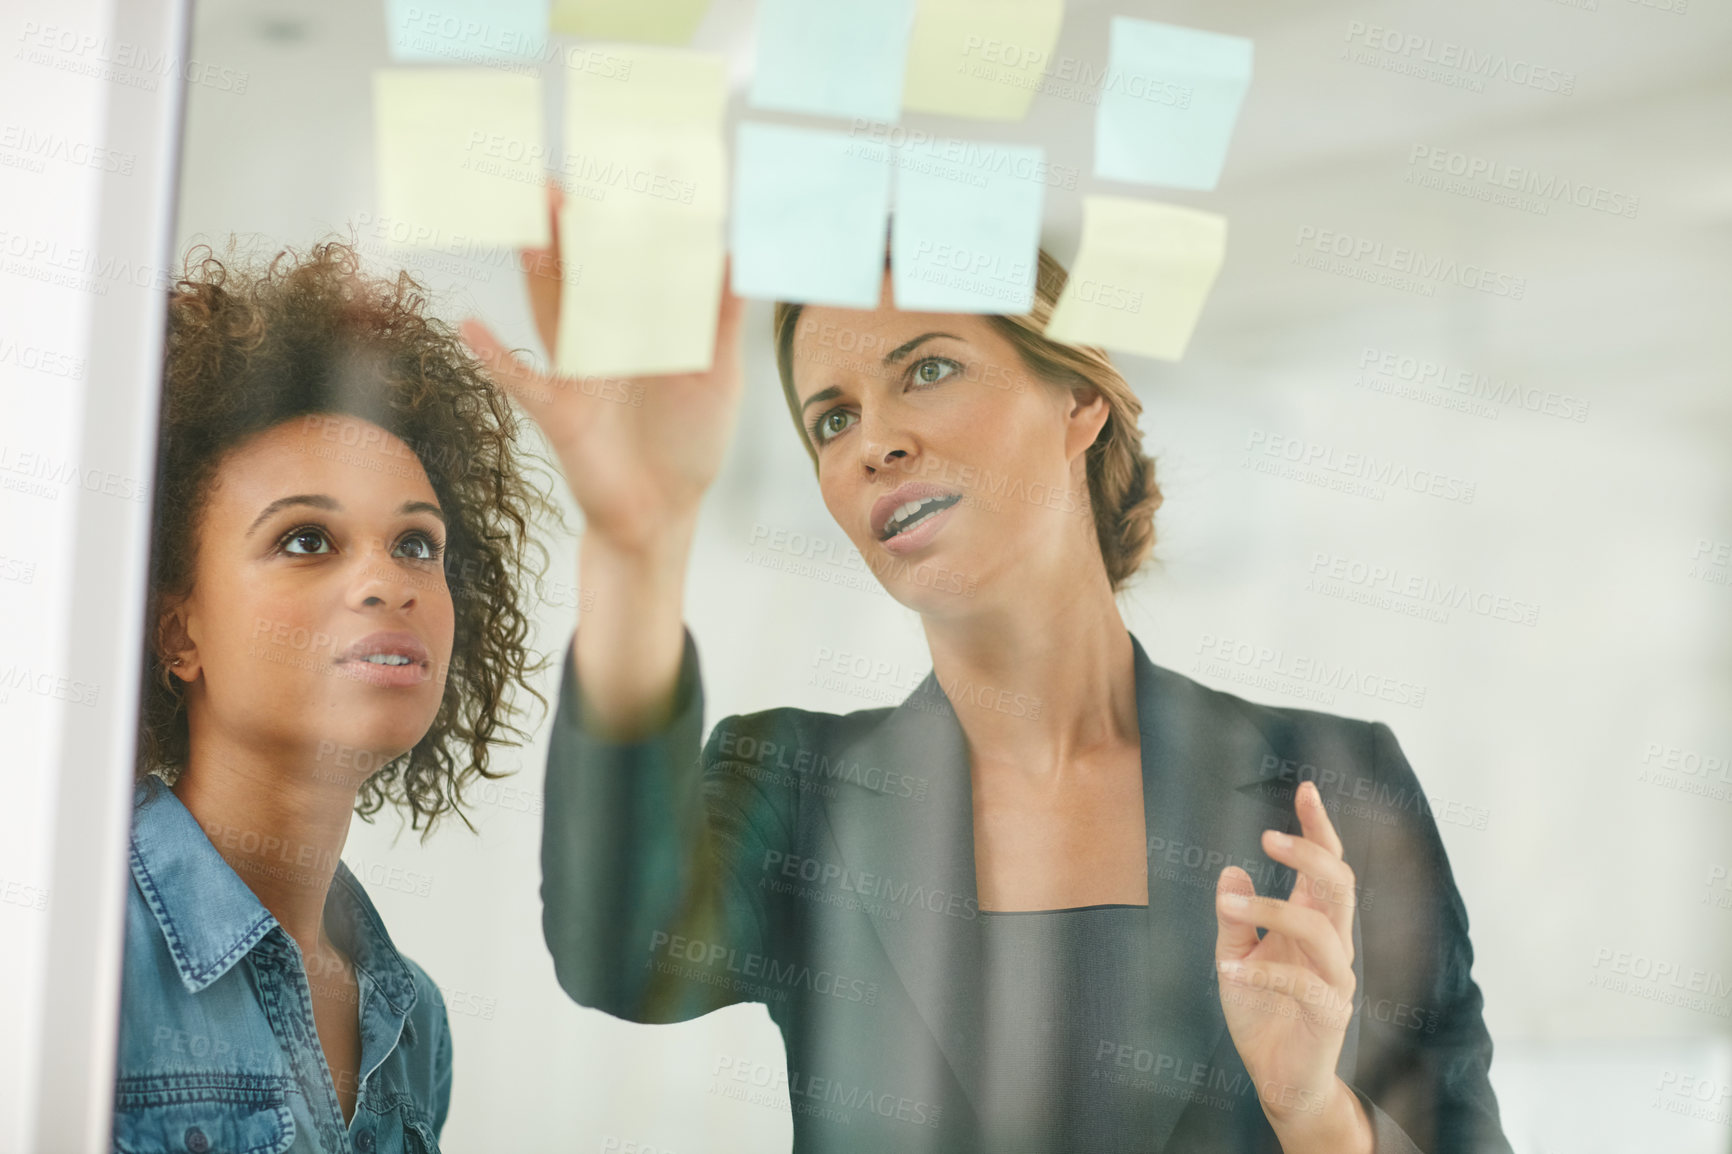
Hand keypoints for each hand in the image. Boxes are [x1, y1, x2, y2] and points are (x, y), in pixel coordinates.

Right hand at [459, 181, 745, 555]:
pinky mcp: (557, 410)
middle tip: (556, 183)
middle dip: (569, 231)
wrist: (661, 514)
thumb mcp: (717, 377)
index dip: (627, 224)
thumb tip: (737, 256)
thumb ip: (721, 319)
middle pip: (581, 274)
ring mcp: (575, 371)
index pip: (631, 264)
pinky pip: (520, 380)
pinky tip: (472, 326)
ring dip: (537, 272)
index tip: (629, 175)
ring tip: (526, 228)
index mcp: (643, 327)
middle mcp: (604, 341)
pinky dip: (494, 356)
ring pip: (551, 311)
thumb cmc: (689, 445)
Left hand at [1215, 780, 1369, 1149]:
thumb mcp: (1234, 957)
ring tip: (1227, 909)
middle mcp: (1332, 944)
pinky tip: (1229, 970)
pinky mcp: (1329, 1013)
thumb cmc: (1261, 1012)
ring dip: (1272, 911)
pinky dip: (1262, 972)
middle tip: (1269, 835)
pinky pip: (1301, 985)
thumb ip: (1234, 918)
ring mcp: (1336, 978)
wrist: (1279, 1077)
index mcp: (1313, 923)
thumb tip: (1231, 872)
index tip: (1306, 790)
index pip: (1327, 865)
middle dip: (1310, 852)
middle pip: (1340, 884)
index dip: (1320, 827)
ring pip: (1322, 929)